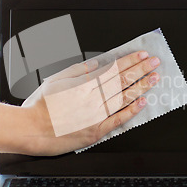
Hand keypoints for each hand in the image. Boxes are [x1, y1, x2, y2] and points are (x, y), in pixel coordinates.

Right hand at [0, 51, 160, 155]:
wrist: (31, 130)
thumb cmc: (40, 106)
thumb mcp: (55, 80)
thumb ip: (77, 70)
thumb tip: (95, 63)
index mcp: (84, 84)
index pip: (114, 69)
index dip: (131, 61)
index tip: (143, 55)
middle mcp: (92, 98)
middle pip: (123, 81)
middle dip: (141, 70)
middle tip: (155, 63)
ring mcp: (96, 115)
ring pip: (124, 98)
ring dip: (141, 87)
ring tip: (154, 78)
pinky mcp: (96, 131)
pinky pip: (118, 120)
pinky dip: (131, 111)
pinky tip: (142, 102)